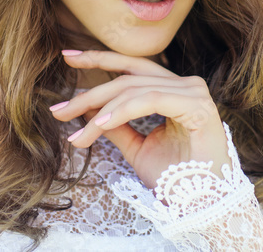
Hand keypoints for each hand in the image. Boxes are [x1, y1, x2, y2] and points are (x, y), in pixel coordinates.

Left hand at [49, 49, 232, 195]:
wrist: (203, 205)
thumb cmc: (176, 179)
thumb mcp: (137, 148)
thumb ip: (116, 125)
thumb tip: (87, 108)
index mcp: (174, 90)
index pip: (132, 68)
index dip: (99, 59)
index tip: (67, 57)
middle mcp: (186, 85)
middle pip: (129, 77)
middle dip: (89, 92)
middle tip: (59, 110)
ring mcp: (194, 92)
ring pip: (135, 89)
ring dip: (100, 110)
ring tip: (76, 133)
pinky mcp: (198, 106)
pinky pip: (150, 100)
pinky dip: (122, 111)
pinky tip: (100, 124)